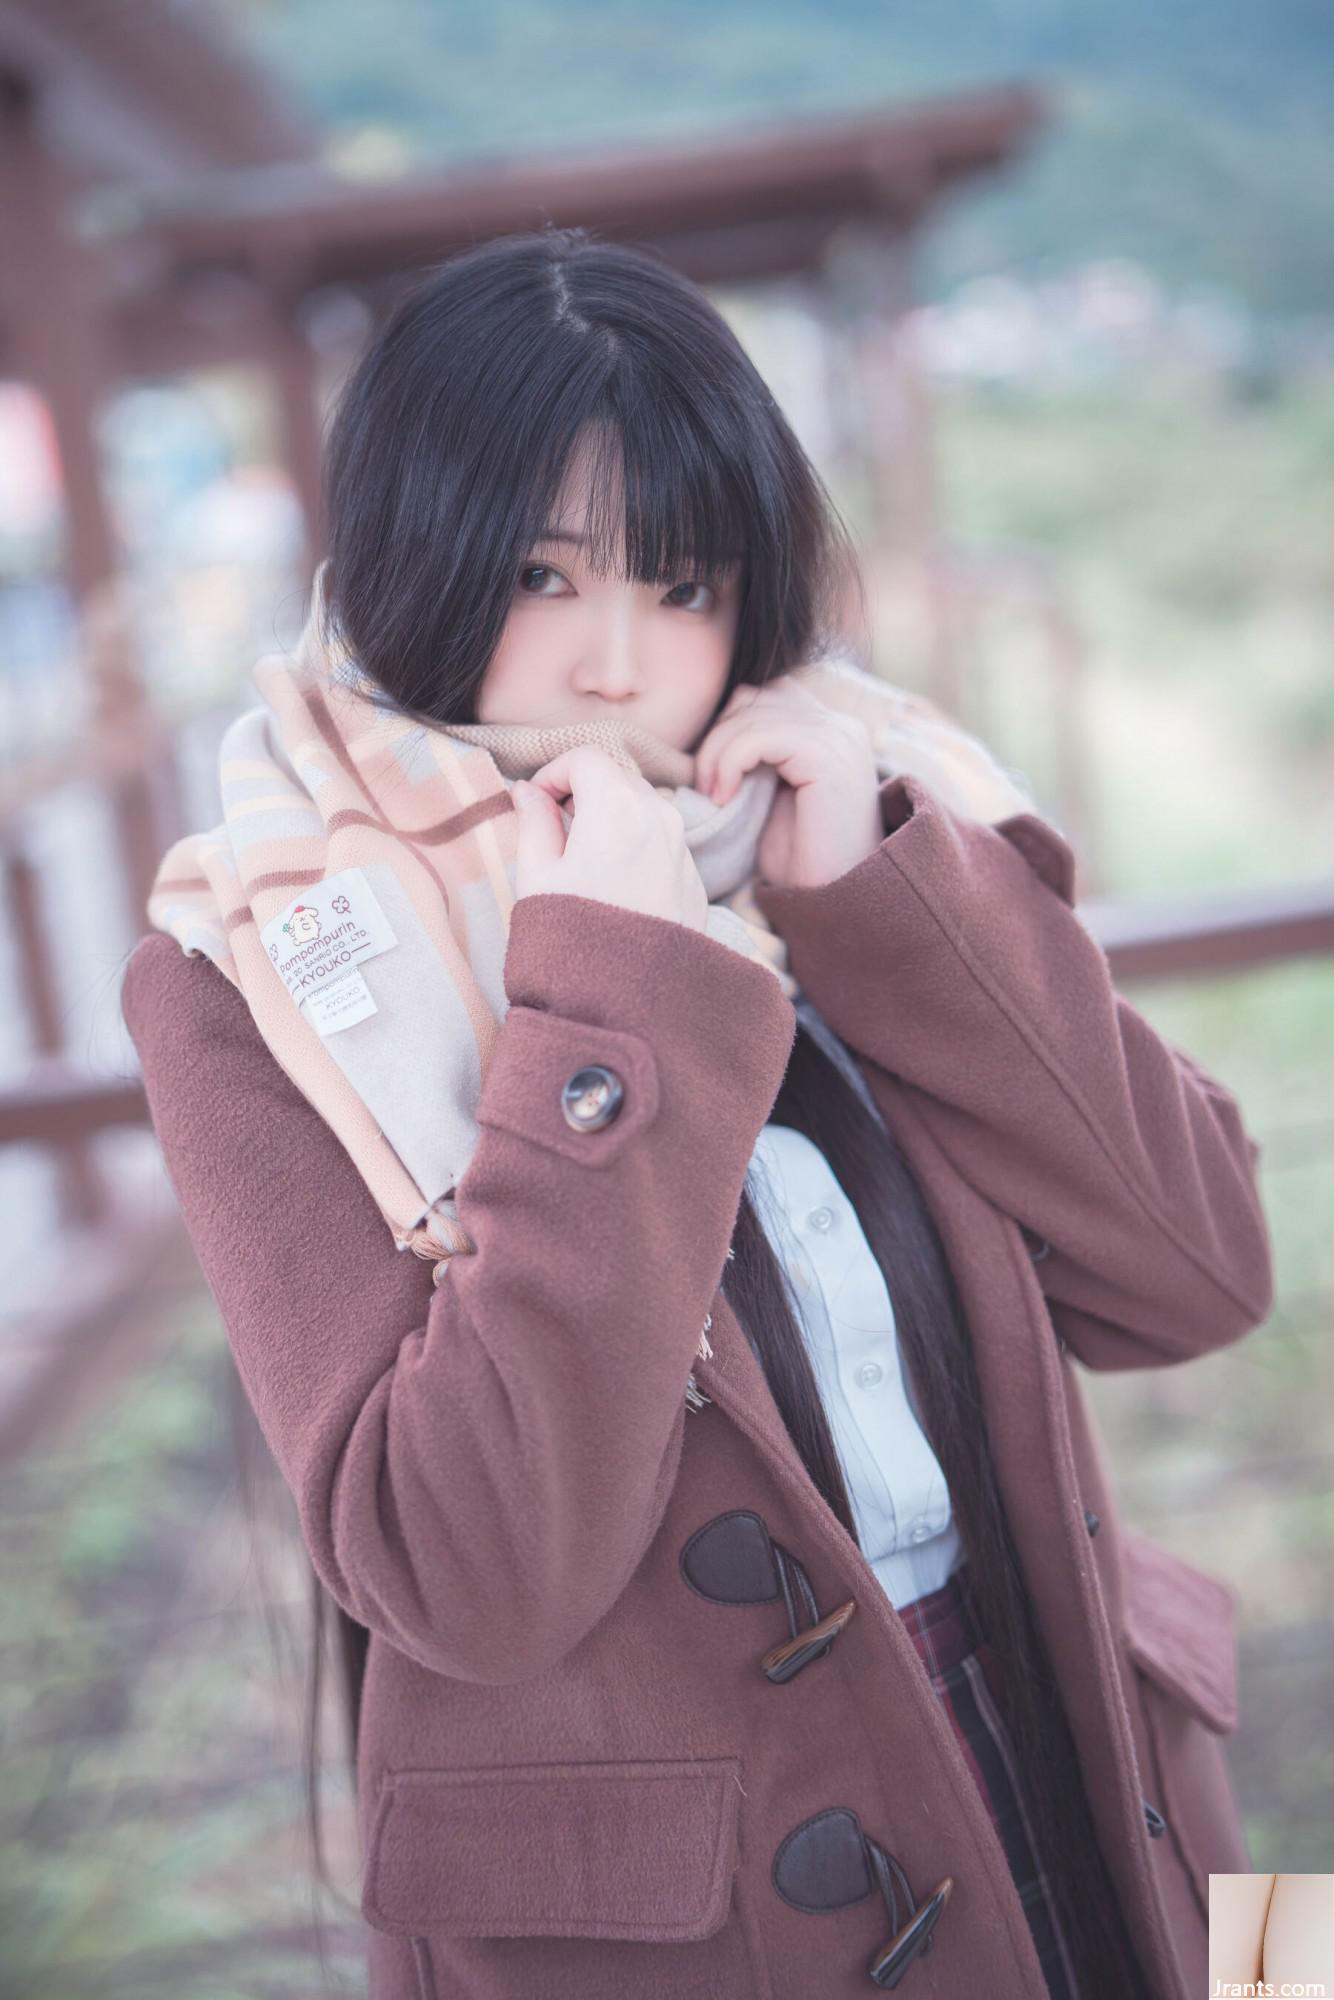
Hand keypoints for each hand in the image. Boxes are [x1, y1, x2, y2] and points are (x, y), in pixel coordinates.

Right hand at [511, 745, 709, 932]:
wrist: (625, 1003)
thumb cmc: (573, 940)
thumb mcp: (537, 876)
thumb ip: (533, 822)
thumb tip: (527, 792)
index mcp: (617, 806)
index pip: (585, 757)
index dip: (553, 773)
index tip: (536, 802)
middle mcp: (660, 818)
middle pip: (618, 778)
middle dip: (583, 792)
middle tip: (554, 828)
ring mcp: (682, 850)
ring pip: (643, 809)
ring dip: (611, 817)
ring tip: (582, 859)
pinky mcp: (693, 881)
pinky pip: (662, 844)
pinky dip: (635, 846)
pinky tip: (612, 887)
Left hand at [692, 679, 883, 890]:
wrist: (834, 900)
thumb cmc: (802, 859)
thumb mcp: (773, 795)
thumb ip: (758, 755)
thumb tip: (714, 732)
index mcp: (830, 730)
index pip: (764, 698)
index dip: (727, 728)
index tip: (710, 777)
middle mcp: (840, 725)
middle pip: (754, 698)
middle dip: (717, 738)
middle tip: (704, 787)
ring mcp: (838, 737)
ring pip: (751, 715)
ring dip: (717, 753)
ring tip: (713, 795)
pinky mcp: (827, 755)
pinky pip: (758, 736)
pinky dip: (729, 763)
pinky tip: (724, 797)